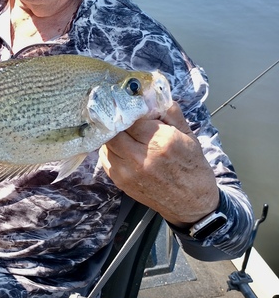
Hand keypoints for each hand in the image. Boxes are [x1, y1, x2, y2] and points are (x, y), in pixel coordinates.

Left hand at [99, 102, 218, 226]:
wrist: (191, 204)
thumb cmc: (192, 168)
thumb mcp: (188, 135)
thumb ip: (170, 112)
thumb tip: (153, 93)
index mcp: (161, 142)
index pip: (132, 117)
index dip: (129, 108)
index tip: (130, 104)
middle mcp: (141, 157)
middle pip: (114, 129)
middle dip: (117, 120)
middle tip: (122, 115)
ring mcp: (128, 172)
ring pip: (107, 143)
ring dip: (113, 135)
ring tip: (123, 132)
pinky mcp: (120, 182)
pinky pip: (106, 158)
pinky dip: (111, 149)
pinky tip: (123, 147)